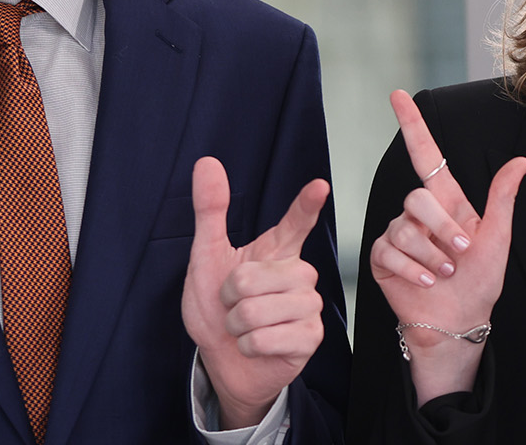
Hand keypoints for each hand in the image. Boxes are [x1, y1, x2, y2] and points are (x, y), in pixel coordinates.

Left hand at [183, 157, 328, 428]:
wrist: (223, 361)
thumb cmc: (218, 310)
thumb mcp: (206, 259)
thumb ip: (211, 212)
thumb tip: (207, 163)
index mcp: (277, 252)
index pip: (296, 222)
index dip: (306, 204)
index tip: (318, 186)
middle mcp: (299, 275)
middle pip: (254, 278)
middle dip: (229, 298)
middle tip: (234, 308)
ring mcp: (309, 306)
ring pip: (259, 310)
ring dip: (237, 326)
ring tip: (244, 328)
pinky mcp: (311, 337)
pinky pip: (268, 338)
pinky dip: (249, 346)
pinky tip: (256, 346)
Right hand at [367, 90, 525, 400]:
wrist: (458, 321)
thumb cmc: (481, 280)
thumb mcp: (498, 237)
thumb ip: (502, 197)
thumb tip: (522, 160)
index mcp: (448, 201)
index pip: (426, 154)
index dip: (412, 124)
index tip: (398, 95)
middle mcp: (420, 214)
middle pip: (417, 197)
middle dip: (441, 227)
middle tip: (460, 253)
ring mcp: (399, 234)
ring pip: (404, 227)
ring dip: (430, 253)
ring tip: (445, 272)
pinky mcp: (383, 257)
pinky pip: (389, 250)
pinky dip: (412, 268)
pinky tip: (426, 281)